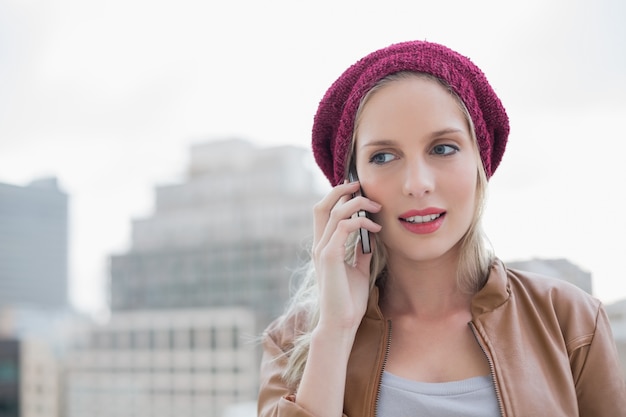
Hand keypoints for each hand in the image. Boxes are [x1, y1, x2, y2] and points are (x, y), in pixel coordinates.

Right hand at [312, 181, 381, 332]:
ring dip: (357, 204)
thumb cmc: (349, 300)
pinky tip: (375, 228)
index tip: (358, 190)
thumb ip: (360, 251)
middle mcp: (319, 245)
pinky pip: (343, 228)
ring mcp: (322, 250)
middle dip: (340, 190)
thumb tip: (370, 236)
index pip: (324, 212)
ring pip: (334, 212)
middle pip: (322, 205)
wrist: (342, 322)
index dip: (337, 196)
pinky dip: (360, 222)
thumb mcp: (358, 269)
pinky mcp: (329, 257)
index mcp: (323, 246)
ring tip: (376, 206)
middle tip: (360, 184)